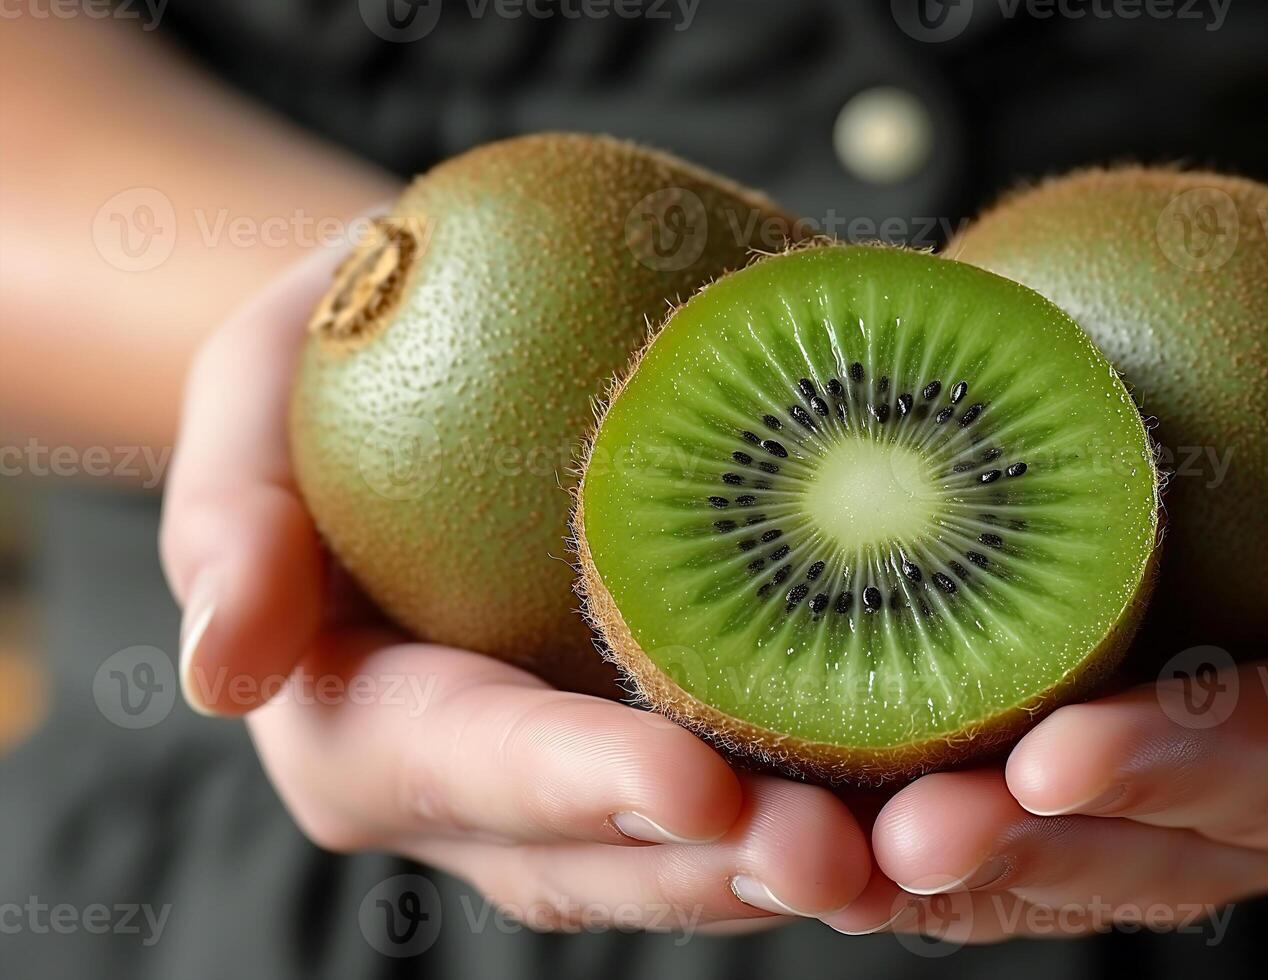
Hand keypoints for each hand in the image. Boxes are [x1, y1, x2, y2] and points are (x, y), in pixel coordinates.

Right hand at [159, 247, 869, 931]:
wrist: (439, 359)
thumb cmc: (334, 364)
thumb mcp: (248, 399)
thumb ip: (230, 522)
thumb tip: (222, 672)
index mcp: (365, 733)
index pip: (474, 767)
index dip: (581, 788)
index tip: (693, 785)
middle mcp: (482, 800)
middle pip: (604, 858)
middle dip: (723, 866)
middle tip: (846, 853)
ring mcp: (589, 791)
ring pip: (701, 861)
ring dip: (810, 861)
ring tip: (927, 845)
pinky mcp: (680, 742)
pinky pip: (767, 790)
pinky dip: (856, 794)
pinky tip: (951, 778)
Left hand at [821, 224, 1267, 940]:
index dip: (1172, 772)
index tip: (1062, 754)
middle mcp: (1264, 817)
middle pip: (1145, 855)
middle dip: (1024, 851)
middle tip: (909, 834)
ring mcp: (1163, 807)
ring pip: (1051, 867)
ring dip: (941, 868)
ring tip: (829, 850)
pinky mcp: (1078, 767)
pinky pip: (995, 820)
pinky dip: (905, 824)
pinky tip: (809, 811)